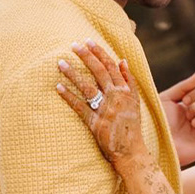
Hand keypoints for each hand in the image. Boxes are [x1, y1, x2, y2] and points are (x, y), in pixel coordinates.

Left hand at [56, 42, 144, 167]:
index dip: (99, 52)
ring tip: (60, 63)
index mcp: (125, 92)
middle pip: (99, 72)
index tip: (88, 41)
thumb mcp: (135, 102)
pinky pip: (79, 107)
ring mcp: (105, 111)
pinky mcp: (95, 124)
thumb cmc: (131, 126)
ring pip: (87, 87)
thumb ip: (129, 81)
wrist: (131, 152)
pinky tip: (58, 87)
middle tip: (73, 45)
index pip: (111, 66)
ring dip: (73, 74)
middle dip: (86, 57)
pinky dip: (68, 96)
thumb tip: (122, 60)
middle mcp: (116, 99)